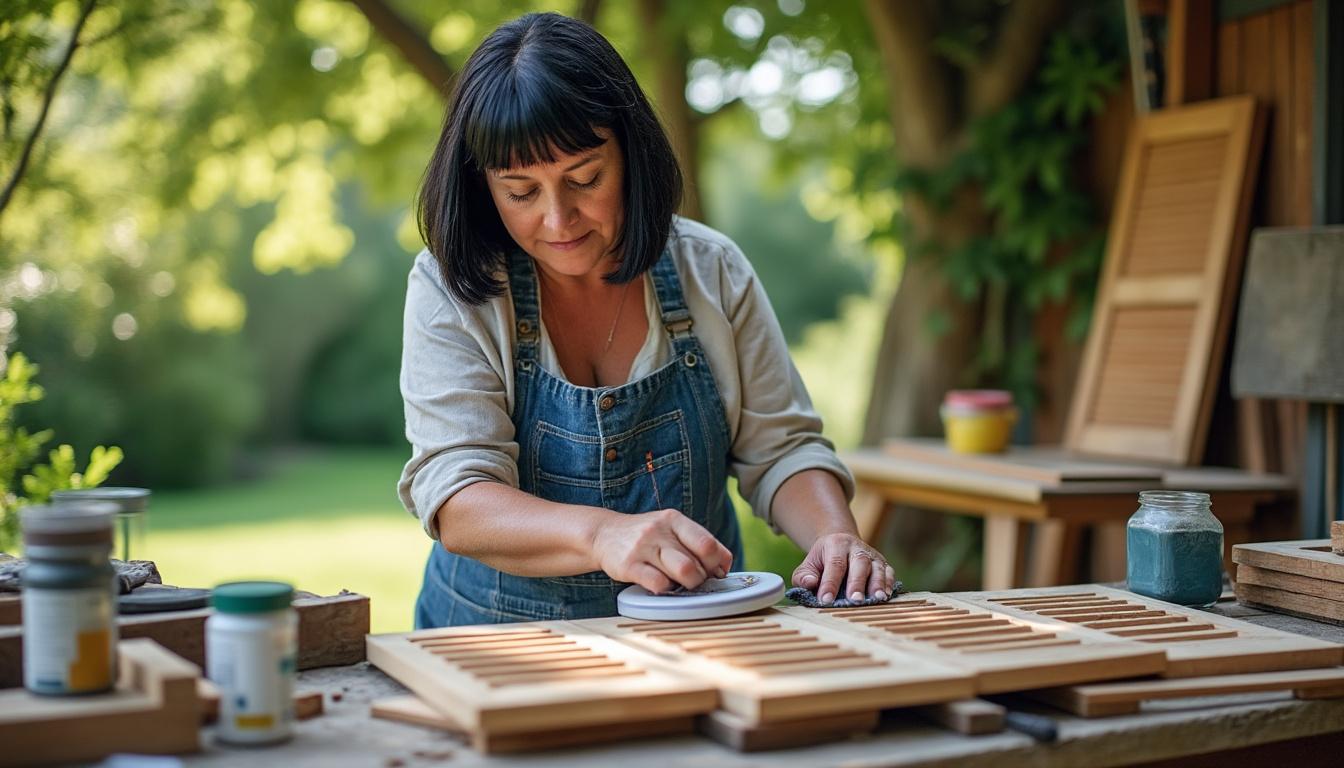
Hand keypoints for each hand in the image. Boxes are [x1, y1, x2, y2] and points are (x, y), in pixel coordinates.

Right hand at [592, 508, 733, 593]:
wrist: (604, 534)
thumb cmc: (646, 537)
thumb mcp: (670, 529)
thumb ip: (696, 542)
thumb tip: (724, 565)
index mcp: (674, 519)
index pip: (708, 543)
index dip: (718, 562)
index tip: (717, 571)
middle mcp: (659, 530)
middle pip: (697, 561)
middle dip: (702, 577)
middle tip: (695, 580)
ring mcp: (643, 547)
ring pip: (683, 572)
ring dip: (688, 585)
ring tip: (680, 584)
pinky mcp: (629, 565)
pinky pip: (658, 583)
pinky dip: (666, 590)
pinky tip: (661, 586)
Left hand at [792, 532, 895, 604]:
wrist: (840, 542)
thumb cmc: (822, 560)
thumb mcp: (808, 564)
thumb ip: (804, 575)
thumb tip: (810, 583)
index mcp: (836, 544)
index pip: (834, 564)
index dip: (830, 583)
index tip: (825, 600)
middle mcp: (856, 547)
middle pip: (859, 563)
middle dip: (857, 583)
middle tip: (855, 600)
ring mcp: (872, 555)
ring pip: (877, 567)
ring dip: (878, 584)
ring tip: (876, 599)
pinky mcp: (882, 563)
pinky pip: (889, 572)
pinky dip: (888, 584)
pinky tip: (886, 596)